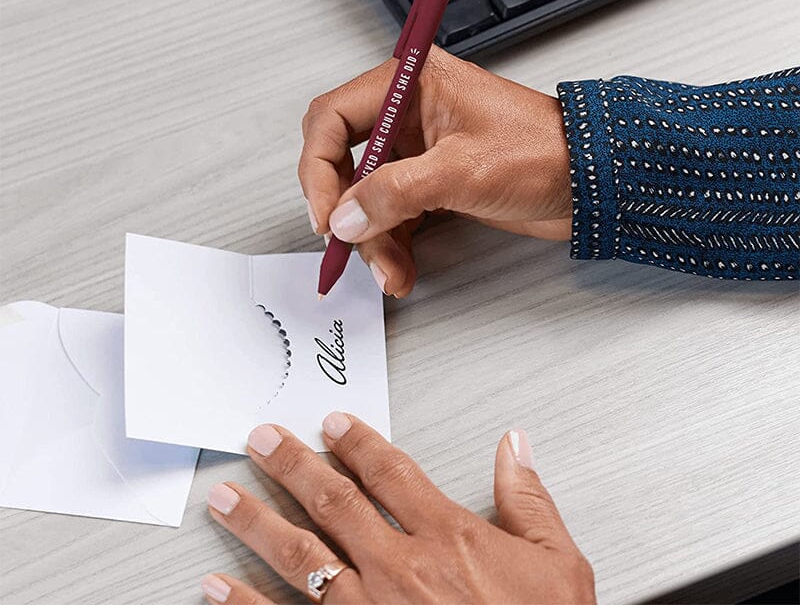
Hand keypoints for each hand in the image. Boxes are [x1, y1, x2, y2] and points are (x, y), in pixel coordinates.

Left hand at [203, 415, 594, 604]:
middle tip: (262, 439)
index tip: (332, 424)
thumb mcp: (558, 567)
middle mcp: (400, 571)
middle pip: (333, 502)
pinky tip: (217, 587)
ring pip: (299, 557)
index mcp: (448, 540)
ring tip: (226, 496)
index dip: (357, 442)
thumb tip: (513, 447)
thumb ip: (529, 500)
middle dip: (292, 465)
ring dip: (257, 521)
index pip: (389, 473)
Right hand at [299, 46, 571, 296]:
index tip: (326, 213)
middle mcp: (408, 112)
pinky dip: (392, 243)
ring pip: (367, 195)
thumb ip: (396, 192)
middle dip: (347, 209)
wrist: (591, 180)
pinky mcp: (432, 181)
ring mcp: (418, 149)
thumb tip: (346, 216)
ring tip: (390, 270)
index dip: (318, 168)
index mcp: (410, 84)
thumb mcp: (462, 170)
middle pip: (343, 161)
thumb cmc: (545, 151)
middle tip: (350, 244)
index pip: (332, 118)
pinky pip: (393, 213)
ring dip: (372, 238)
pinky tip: (400, 267)